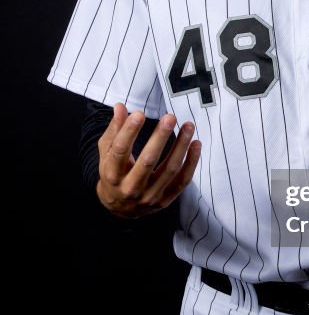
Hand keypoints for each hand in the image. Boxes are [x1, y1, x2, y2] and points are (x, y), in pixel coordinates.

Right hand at [96, 103, 200, 218]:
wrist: (120, 208)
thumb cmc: (113, 173)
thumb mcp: (106, 153)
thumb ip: (114, 130)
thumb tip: (120, 107)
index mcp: (112, 175)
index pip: (120, 151)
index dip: (129, 132)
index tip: (139, 114)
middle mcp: (130, 188)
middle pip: (147, 161)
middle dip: (160, 137)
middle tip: (170, 117)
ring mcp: (149, 196)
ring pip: (169, 170)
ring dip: (181, 146)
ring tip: (188, 126)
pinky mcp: (165, 200)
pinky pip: (182, 181)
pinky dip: (191, 163)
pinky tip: (196, 144)